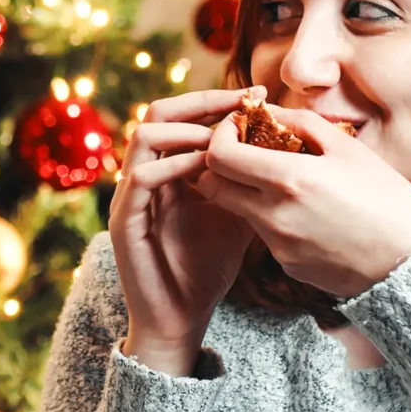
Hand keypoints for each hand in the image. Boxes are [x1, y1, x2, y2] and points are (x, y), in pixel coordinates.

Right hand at [109, 89, 257, 375]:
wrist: (182, 316)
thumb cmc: (207, 267)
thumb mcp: (238, 214)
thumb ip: (248, 182)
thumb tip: (287, 149)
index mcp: (168, 167)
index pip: (185, 114)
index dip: (218, 100)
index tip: (257, 95)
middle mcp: (144, 173)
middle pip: (159, 112)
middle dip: (201, 101)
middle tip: (241, 101)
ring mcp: (130, 196)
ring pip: (144, 135)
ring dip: (184, 129)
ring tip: (221, 137)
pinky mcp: (123, 221)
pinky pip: (140, 178)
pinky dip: (171, 165)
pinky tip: (203, 166)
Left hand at [193, 104, 410, 300]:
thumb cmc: (388, 199)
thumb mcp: (349, 149)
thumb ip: (301, 124)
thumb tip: (267, 112)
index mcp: (289, 179)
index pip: (219, 156)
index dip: (219, 138)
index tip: (236, 129)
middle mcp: (274, 215)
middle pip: (213, 186)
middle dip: (221, 165)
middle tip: (247, 152)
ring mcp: (277, 245)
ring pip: (238, 210)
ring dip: (250, 191)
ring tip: (290, 183)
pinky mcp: (286, 265)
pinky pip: (265, 234)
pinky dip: (276, 218)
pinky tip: (310, 215)